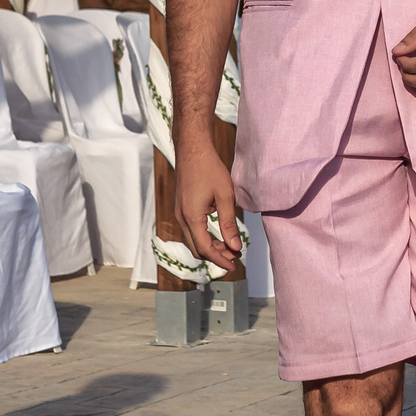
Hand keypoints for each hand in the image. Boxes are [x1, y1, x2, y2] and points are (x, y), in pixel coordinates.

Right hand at [174, 140, 241, 268]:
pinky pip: (191, 230)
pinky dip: (205, 237)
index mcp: (191, 217)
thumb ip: (229, 224)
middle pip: (197, 249)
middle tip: (236, 256)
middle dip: (216, 256)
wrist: (192, 149)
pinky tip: (219, 233)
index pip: (205, 249)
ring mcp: (179, 212)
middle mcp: (182, 217)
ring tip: (231, 246)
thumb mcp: (225, 196)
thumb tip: (235, 247)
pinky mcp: (181, 207)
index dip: (220, 260)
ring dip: (211, 246)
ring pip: (193, 240)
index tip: (235, 266)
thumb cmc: (209, 168)